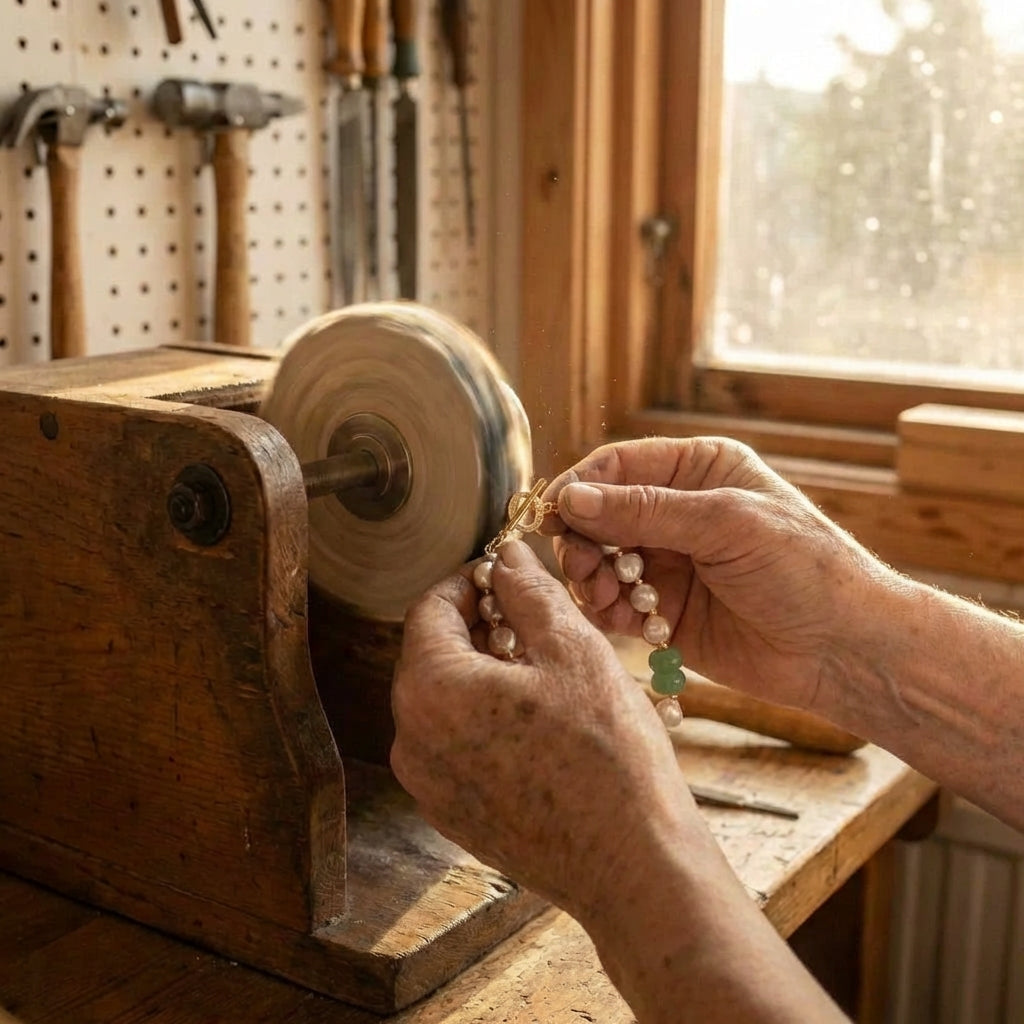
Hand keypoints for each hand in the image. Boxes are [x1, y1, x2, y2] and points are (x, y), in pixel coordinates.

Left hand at [390, 539, 708, 916]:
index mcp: (431, 689)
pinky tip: (536, 719)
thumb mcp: (573, 649)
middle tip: (529, 617)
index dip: (468, 582)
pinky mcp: (452, 816)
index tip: (503, 576)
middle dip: (476, 626)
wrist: (632, 865)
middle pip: (431, 655)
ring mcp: (428, 785)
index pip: (429, 609)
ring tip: (540, 668)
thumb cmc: (608, 755)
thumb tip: (505, 556)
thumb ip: (529, 592)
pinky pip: (454, 745)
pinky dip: (483, 718)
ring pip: (443, 701)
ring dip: (481, 672)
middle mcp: (412, 740)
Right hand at [543, 437, 892, 715]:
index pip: (618, 466)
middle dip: (583, 540)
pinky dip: (607, 612)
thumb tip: (572, 499)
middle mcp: (679, 512)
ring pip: (600, 562)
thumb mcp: (726, 523)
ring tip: (608, 598)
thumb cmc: (805, 569)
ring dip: (592, 579)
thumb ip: (646, 510)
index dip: (580, 487)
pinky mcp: (667, 611)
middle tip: (583, 567)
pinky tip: (622, 621)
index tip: (553, 516)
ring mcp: (670, 563)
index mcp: (699, 470)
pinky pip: (615, 605)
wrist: (845, 650)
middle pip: (600, 515)